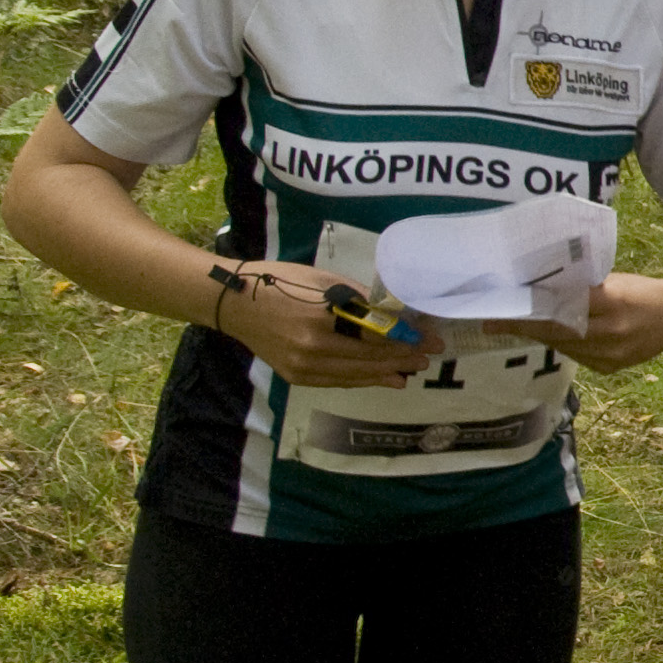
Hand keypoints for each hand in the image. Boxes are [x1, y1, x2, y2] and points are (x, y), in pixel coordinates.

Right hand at [215, 262, 432, 389]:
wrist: (232, 303)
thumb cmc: (278, 283)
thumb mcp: (324, 281)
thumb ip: (359, 300)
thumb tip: (393, 314)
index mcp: (321, 324)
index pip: (375, 337)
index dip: (406, 340)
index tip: (429, 340)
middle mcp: (312, 352)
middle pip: (368, 360)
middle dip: (401, 359)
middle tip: (425, 358)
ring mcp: (302, 368)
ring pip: (354, 376)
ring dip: (384, 374)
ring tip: (408, 373)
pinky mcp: (295, 377)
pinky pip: (336, 381)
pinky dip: (359, 379)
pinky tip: (378, 378)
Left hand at [484, 272, 662, 373]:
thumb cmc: (642, 291)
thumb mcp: (614, 281)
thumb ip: (583, 288)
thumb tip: (540, 290)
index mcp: (614, 301)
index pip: (563, 306)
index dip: (531, 310)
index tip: (502, 310)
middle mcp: (613, 332)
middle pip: (557, 331)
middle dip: (525, 327)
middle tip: (494, 323)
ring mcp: (612, 354)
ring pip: (564, 346)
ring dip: (541, 336)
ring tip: (522, 325)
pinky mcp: (611, 368)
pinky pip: (577, 356)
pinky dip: (563, 345)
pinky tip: (556, 335)